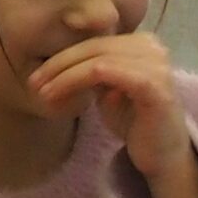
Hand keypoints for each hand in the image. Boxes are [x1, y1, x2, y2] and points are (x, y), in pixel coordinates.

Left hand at [30, 35, 195, 180]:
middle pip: (94, 46)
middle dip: (58, 65)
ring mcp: (156, 64)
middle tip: (33, 84)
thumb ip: (91, 72)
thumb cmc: (136, 123)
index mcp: (142, 43)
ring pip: (98, 58)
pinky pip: (108, 72)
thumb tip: (56, 64)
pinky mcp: (154, 85)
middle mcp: (152, 47)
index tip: (36, 77)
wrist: (164, 155)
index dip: (62, 57)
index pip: (95, 42)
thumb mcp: (108, 90)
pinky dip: (80, 80)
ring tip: (44, 93)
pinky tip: (62, 93)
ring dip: (65, 75)